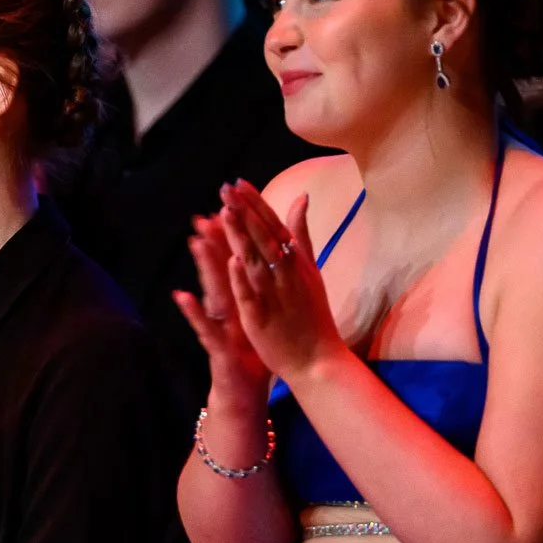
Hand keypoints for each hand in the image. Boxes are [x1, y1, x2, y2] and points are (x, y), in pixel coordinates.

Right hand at [171, 206, 272, 403]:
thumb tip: (261, 263)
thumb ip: (257, 288)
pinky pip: (204, 326)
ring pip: (211, 292)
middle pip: (221, 272)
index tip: (230, 208)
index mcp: (243, 299)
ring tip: (194, 242)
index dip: (234, 237)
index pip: (238, 263)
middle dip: (213, 244)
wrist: (245, 390)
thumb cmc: (253, 351)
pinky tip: (181, 295)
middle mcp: (227, 309)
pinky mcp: (216, 346)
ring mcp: (219, 325)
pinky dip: (193, 311)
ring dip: (202, 268)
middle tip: (204, 215)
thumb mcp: (259, 316)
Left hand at [215, 182, 339, 383]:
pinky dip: (243, 279)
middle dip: (244, 212)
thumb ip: (301, 235)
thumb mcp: (309, 270)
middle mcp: (286, 276)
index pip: (272, 227)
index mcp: (295, 263)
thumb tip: (301, 198)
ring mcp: (274, 297)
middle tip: (226, 188)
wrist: (318, 360)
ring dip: (240, 238)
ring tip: (224, 214)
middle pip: (263, 239)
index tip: (238, 183)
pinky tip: (232, 262)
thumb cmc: (311, 314)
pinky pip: (252, 297)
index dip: (255, 205)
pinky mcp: (262, 319)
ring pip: (255, 262)